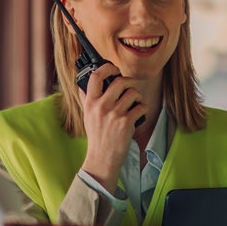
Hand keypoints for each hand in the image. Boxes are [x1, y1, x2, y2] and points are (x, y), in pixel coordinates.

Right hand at [78, 63, 147, 193]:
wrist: (102, 158)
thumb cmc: (96, 136)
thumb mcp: (87, 115)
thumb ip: (86, 98)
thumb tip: (83, 82)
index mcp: (90, 102)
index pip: (96, 76)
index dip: (107, 67)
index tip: (114, 69)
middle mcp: (101, 106)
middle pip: (120, 81)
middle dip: (130, 81)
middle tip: (131, 86)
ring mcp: (114, 114)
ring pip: (133, 93)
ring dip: (138, 96)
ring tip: (135, 102)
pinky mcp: (126, 123)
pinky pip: (141, 107)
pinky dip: (143, 109)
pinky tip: (138, 114)